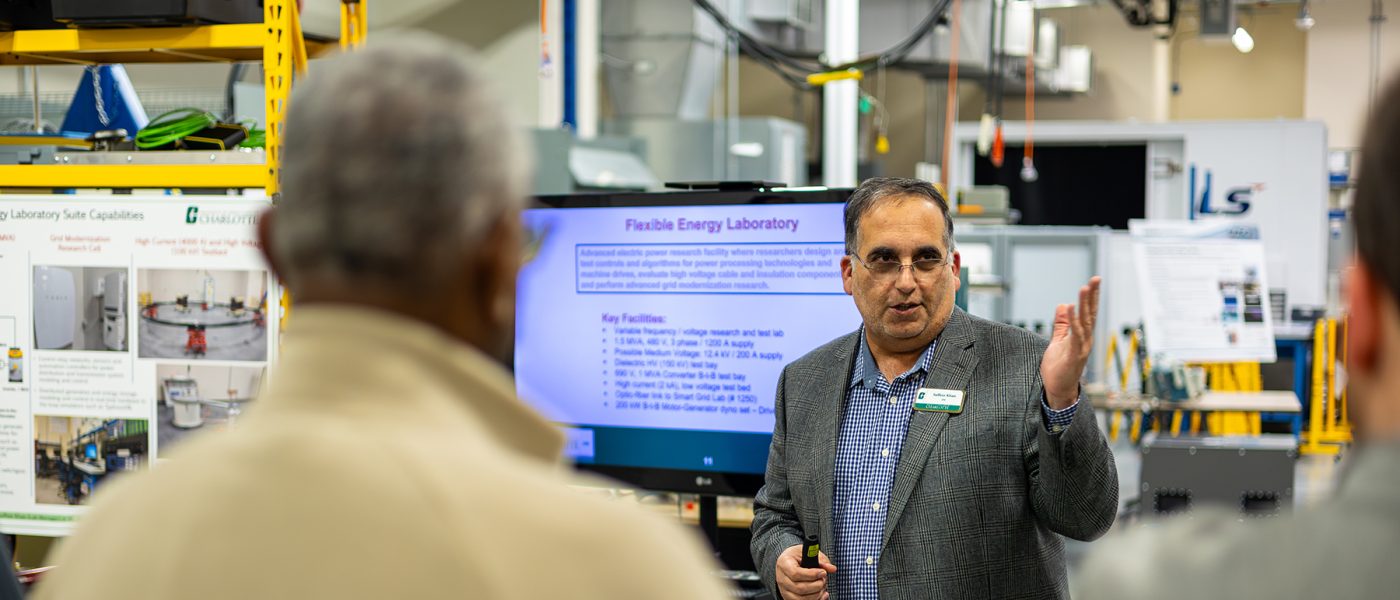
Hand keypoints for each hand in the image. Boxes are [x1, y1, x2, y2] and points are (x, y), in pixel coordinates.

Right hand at [775, 543, 836, 599]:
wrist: (789, 561)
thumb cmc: (798, 556)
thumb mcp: (809, 552)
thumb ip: (821, 560)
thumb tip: (831, 568)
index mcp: (784, 563)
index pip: (795, 573)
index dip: (811, 575)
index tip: (823, 572)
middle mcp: (782, 578)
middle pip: (799, 588)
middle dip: (816, 585)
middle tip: (824, 579)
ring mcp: (784, 590)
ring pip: (801, 598)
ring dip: (816, 594)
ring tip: (822, 586)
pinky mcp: (788, 597)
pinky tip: (822, 594)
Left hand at [1041, 276, 1100, 409]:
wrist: (1059, 390)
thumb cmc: (1059, 367)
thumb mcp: (1058, 341)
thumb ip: (1061, 324)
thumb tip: (1062, 305)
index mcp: (1082, 335)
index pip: (1088, 313)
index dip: (1092, 297)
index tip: (1094, 281)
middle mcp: (1085, 340)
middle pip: (1090, 314)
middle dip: (1092, 297)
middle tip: (1095, 280)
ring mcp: (1081, 348)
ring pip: (1084, 323)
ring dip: (1084, 305)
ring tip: (1084, 289)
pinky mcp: (1074, 355)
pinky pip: (1075, 336)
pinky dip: (1073, 321)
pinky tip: (1070, 308)